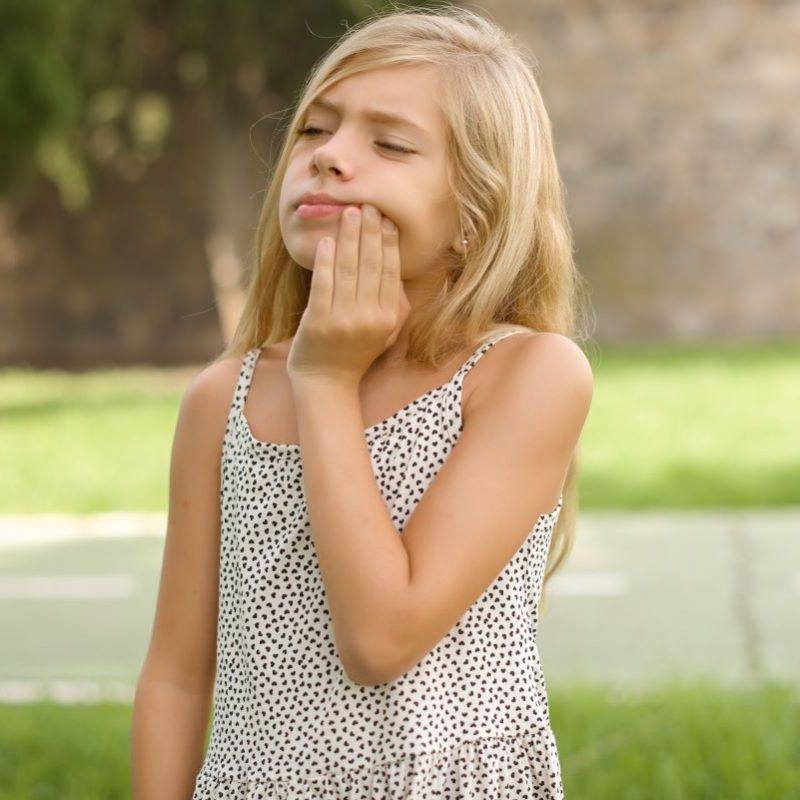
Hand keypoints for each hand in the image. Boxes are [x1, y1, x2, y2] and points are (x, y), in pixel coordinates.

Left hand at [286, 203, 411, 386]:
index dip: (388, 243)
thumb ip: (397, 304)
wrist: (327, 382)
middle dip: (370, 232)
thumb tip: (399, 270)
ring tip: (348, 213)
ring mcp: (344, 320)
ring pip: (349, 270)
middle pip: (372, 266)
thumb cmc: (356, 352)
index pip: (390, 272)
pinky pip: (324, 284)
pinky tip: (326, 241)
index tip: (385, 219)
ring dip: (349, 238)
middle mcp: (370, 318)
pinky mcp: (319, 322)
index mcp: (389, 317)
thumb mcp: (387, 332)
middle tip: (367, 206)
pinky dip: (325, 260)